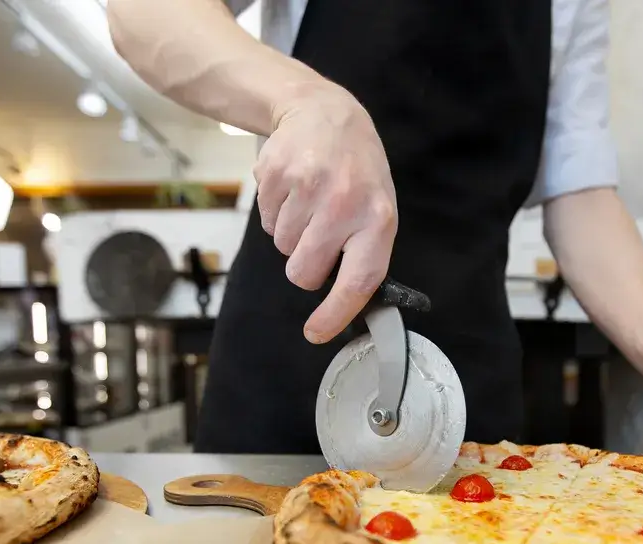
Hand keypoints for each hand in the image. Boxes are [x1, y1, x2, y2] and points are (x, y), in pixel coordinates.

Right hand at [256, 84, 397, 342]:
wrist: (324, 112)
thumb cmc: (356, 170)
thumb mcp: (377, 206)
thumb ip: (364, 252)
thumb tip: (347, 303)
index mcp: (377, 219)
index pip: (357, 282)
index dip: (335, 314)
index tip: (316, 333)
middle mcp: (342, 204)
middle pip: (304, 273)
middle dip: (304, 266)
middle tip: (317, 238)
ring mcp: (306, 187)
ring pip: (281, 247)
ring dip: (291, 235)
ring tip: (309, 203)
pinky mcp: (274, 175)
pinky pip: (265, 222)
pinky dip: (276, 213)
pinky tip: (293, 190)